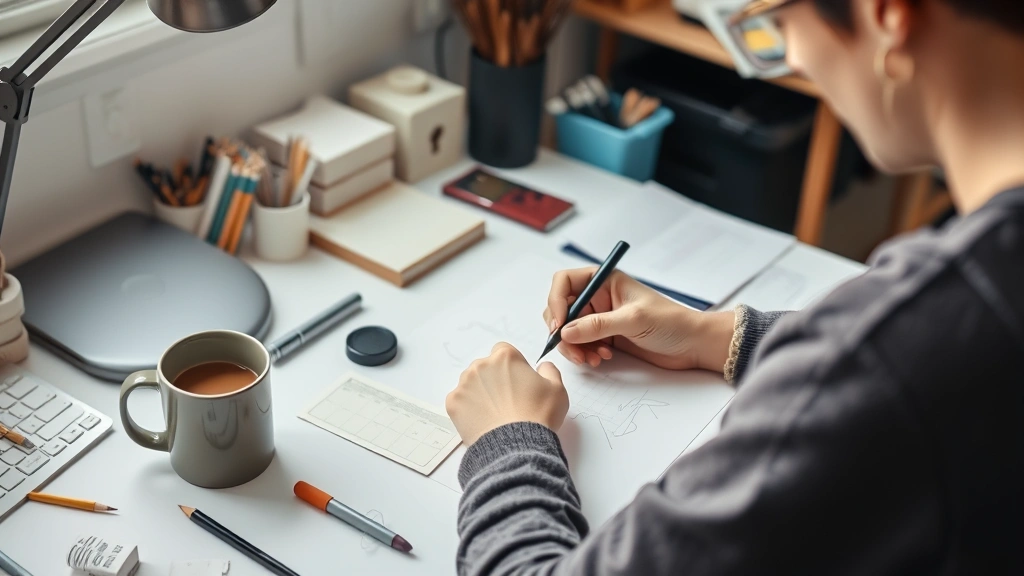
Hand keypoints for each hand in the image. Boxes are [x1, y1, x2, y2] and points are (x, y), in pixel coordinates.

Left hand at [446, 342, 568, 444]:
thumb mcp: (557, 389)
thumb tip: (541, 367)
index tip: (517, 382)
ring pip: (471, 384)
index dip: (512, 366)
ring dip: (480, 393)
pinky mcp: (453, 403)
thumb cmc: (538, 415)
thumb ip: (549, 370)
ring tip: (495, 414)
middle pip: (485, 367)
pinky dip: (468, 409)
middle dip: (494, 379)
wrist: (516, 446)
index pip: (504, 352)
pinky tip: (483, 421)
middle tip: (507, 401)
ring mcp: (464, 384)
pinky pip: (460, 401)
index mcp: (505, 357)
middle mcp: (481, 365)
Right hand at [543, 267, 734, 371]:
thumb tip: (565, 332)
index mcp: (604, 281)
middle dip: (562, 331)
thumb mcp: (633, 319)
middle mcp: (598, 297)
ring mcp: (600, 318)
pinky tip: (601, 359)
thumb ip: (597, 325)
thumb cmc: (670, 322)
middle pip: (561, 309)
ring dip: (573, 347)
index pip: (564, 282)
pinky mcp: (605, 337)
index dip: (555, 301)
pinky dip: (584, 353)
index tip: (558, 324)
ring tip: (591, 359)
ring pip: (568, 331)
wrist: (692, 344)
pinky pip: (581, 344)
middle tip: (573, 350)